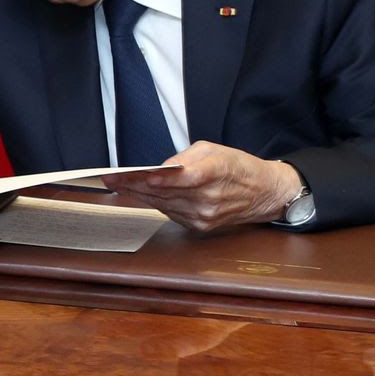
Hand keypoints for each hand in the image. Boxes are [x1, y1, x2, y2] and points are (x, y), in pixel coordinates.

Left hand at [101, 141, 301, 230]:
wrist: (264, 193)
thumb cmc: (237, 166)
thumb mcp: (214, 150)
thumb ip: (186, 157)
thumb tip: (161, 168)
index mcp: (217, 173)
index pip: (186, 178)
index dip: (162, 179)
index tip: (141, 176)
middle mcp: (210, 199)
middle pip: (167, 193)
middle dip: (135, 185)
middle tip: (110, 178)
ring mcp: (204, 215)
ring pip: (163, 204)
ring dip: (138, 195)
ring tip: (116, 184)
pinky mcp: (200, 226)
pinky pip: (170, 213)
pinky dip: (153, 202)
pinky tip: (137, 194)